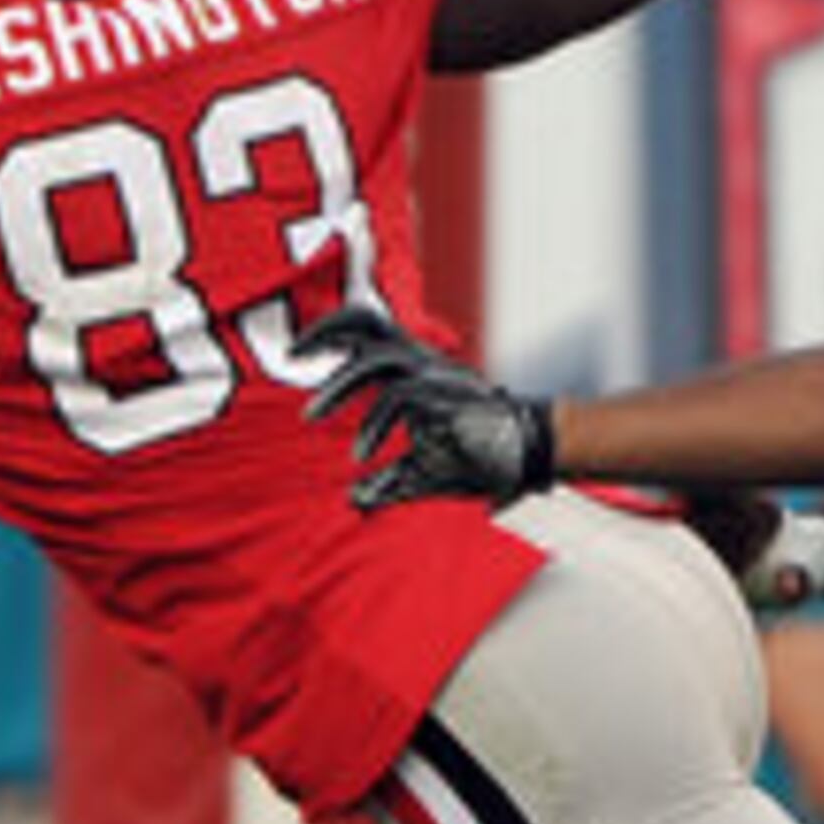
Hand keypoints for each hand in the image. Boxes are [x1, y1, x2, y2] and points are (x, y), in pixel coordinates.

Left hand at [301, 303, 555, 508]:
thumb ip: (389, 482)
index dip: (332, 330)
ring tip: (309, 414)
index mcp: (414, 369)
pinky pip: (399, 400)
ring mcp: (434, 377)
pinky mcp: (445, 397)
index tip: (299, 352)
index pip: (369, 329)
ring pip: (376, 359)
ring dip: (338, 385)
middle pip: (368, 322)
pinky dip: (373, 427)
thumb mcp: (423, 473)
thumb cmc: (480, 457)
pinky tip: (361, 457)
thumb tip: (355, 501)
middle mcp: (421, 363)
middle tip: (292, 356)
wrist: (531, 456)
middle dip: (326, 331)